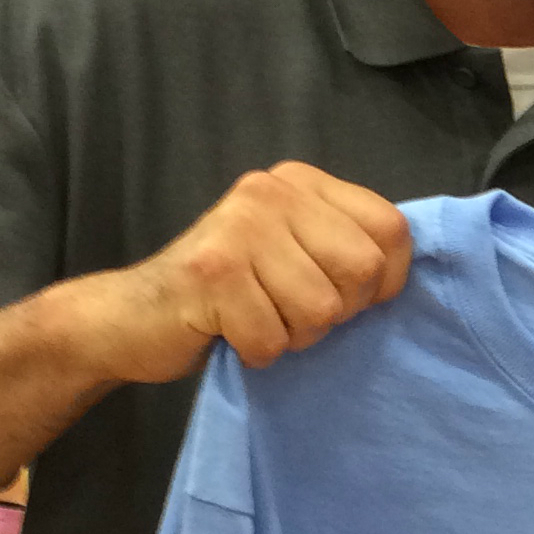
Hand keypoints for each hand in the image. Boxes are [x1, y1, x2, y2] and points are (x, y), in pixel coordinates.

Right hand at [61, 161, 412, 386]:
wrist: (132, 318)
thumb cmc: (228, 295)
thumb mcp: (293, 252)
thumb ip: (343, 246)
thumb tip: (401, 270)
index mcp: (300, 182)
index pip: (391, 229)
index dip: (384, 281)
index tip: (349, 297)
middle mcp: (270, 192)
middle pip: (361, 270)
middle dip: (336, 312)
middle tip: (289, 311)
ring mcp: (239, 228)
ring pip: (321, 310)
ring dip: (292, 335)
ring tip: (256, 318)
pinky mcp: (212, 273)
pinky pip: (274, 338)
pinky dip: (258, 351)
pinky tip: (229, 332)